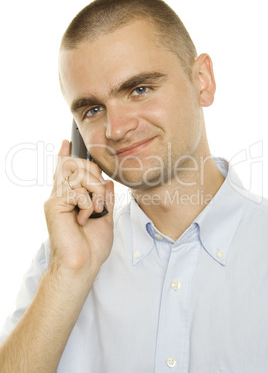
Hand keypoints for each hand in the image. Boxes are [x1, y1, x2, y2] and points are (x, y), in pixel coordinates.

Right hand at [44, 140, 114, 282]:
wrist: (82, 264)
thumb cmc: (91, 246)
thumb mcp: (105, 216)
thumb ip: (106, 197)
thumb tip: (108, 181)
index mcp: (71, 198)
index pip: (66, 171)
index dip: (65, 156)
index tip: (65, 144)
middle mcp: (61, 195)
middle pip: (77, 166)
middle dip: (95, 177)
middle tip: (101, 200)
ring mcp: (56, 199)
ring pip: (79, 175)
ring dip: (95, 193)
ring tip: (95, 212)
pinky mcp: (54, 205)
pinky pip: (76, 191)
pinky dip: (87, 204)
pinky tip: (85, 218)